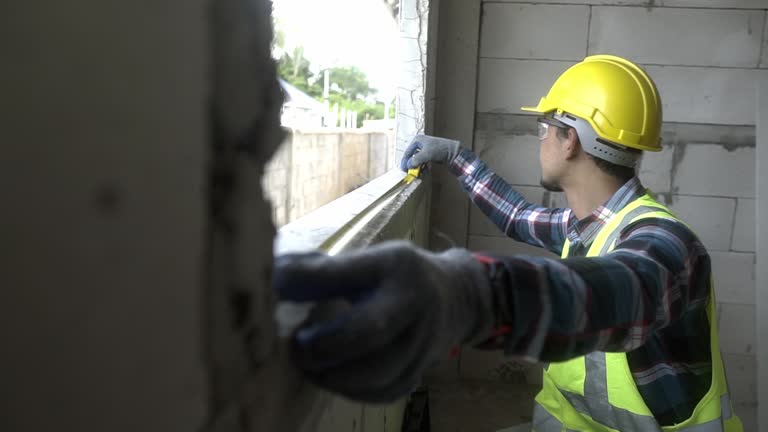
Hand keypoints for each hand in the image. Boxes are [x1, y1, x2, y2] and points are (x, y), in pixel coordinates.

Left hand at [273, 241, 493, 402]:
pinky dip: (349, 389)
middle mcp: (415, 305)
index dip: (306, 281)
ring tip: (306, 364)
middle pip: (369, 333)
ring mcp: (422, 344)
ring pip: (375, 373)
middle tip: (294, 346)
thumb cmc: (396, 276)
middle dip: (323, 345)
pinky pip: (380, 392)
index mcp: (396, 266)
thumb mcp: (367, 259)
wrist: (454, 298)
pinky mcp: (417, 374)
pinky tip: (331, 376)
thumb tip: (272, 276)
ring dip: (331, 374)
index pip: (347, 273)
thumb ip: (322, 270)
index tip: (274, 286)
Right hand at [399, 135, 460, 171]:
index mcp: (417, 140)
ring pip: (417, 161)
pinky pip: (422, 162)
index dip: (405, 162)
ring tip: (420, 174)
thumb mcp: (426, 154)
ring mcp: (425, 149)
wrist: (453, 152)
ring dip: (418, 168)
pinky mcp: (429, 155)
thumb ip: (415, 160)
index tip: (404, 170)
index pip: (407, 152)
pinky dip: (423, 168)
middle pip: (412, 157)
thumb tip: (408, 166)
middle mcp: (420, 144)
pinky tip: (425, 172)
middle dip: (412, 166)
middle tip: (412, 174)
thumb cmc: (440, 149)